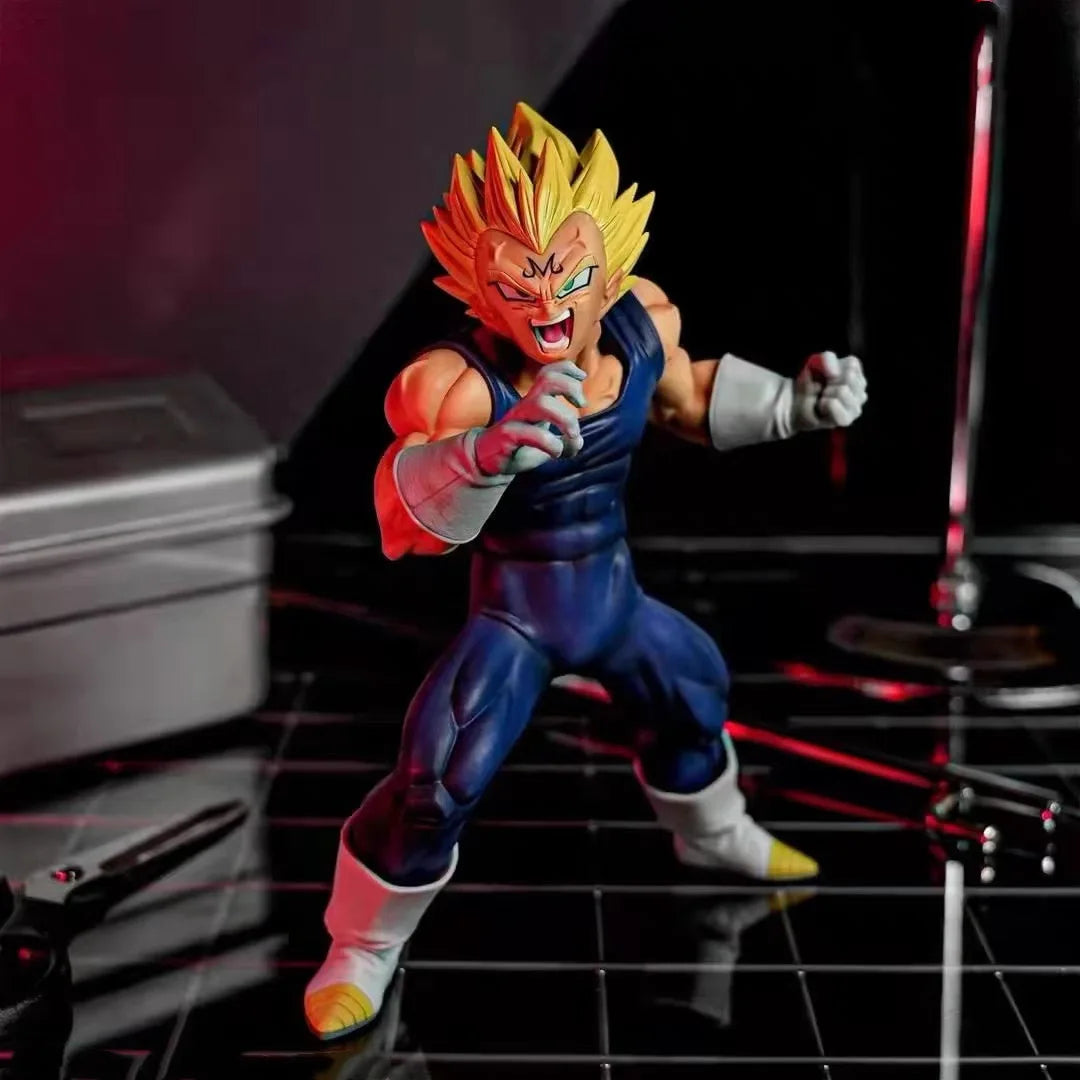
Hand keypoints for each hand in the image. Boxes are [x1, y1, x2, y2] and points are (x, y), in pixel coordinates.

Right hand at [474, 359, 586, 474]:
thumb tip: (579, 442)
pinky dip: (551, 444)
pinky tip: (556, 453)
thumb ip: (566, 441)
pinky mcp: (507, 437)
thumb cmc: (519, 445)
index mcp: (535, 401)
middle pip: (548, 380)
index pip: (549, 372)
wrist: (486, 460)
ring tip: (573, 434)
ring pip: (541, 403)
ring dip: (565, 418)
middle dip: (570, 388)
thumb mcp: (547, 442)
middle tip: (581, 405)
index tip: (582, 379)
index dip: (567, 369)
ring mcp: (516, 420)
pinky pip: (530, 434)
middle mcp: (525, 405)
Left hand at [791, 351, 866, 431]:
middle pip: (850, 377)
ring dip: (826, 393)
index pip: (852, 364)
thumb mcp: (817, 363)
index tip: (826, 375)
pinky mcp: (846, 419)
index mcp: (856, 373)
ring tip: (823, 398)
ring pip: (842, 391)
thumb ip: (828, 359)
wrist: (797, 403)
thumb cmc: (810, 383)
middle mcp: (861, 390)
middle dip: (831, 381)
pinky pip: (834, 404)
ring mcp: (856, 406)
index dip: (833, 368)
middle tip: (824, 388)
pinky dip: (824, 403)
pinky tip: (822, 406)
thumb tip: (835, 373)